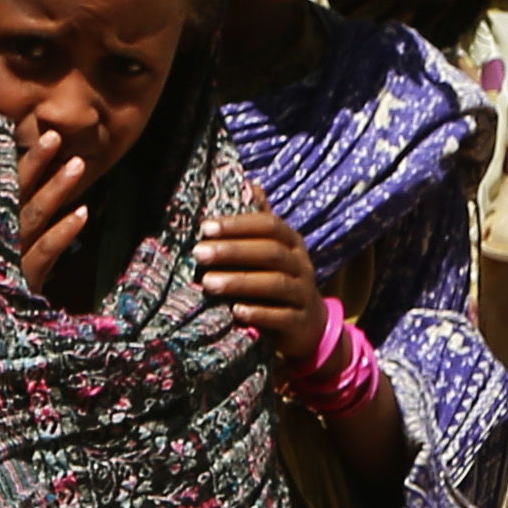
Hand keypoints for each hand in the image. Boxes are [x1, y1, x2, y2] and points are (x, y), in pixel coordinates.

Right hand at [15, 130, 99, 298]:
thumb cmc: (2, 280)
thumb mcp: (7, 244)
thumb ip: (17, 213)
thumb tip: (43, 177)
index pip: (8, 184)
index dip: (26, 160)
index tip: (46, 134)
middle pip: (18, 193)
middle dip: (36, 163)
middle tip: (55, 136)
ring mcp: (9, 257)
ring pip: (33, 217)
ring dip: (55, 190)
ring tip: (78, 164)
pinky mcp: (23, 280)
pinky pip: (45, 253)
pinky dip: (63, 233)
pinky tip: (83, 214)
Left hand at [196, 195, 322, 359]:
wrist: (307, 325)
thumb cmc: (279, 279)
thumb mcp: (273, 249)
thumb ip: (259, 220)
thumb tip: (248, 183)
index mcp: (292, 243)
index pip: (269, 225)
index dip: (238, 225)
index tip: (205, 227)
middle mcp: (302, 265)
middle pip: (271, 253)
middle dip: (233, 251)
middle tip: (199, 253)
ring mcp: (303, 294)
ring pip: (276, 284)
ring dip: (241, 282)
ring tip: (209, 283)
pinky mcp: (301, 322)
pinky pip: (282, 316)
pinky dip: (260, 313)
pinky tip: (236, 312)